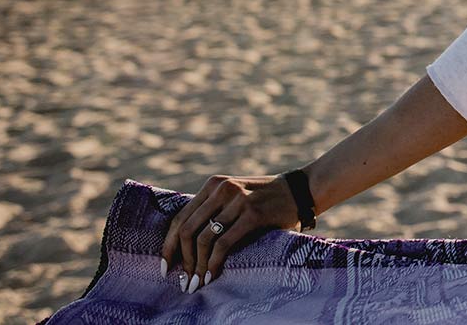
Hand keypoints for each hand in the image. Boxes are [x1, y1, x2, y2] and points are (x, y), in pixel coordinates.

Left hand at [160, 173, 299, 289]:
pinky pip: (223, 244)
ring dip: (197, 266)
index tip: (165, 266)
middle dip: (181, 259)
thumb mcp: (235, 197)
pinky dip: (214, 263)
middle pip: (187, 229)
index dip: (169, 245)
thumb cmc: (266, 200)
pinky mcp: (252, 213)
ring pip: (203, 239)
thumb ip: (214, 210)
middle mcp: (222, 189)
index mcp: (214, 185)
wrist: (301, 191)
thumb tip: (184, 246)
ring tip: (197, 282)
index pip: (181, 217)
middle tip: (183, 280)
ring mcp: (238, 200)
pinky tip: (212, 275)